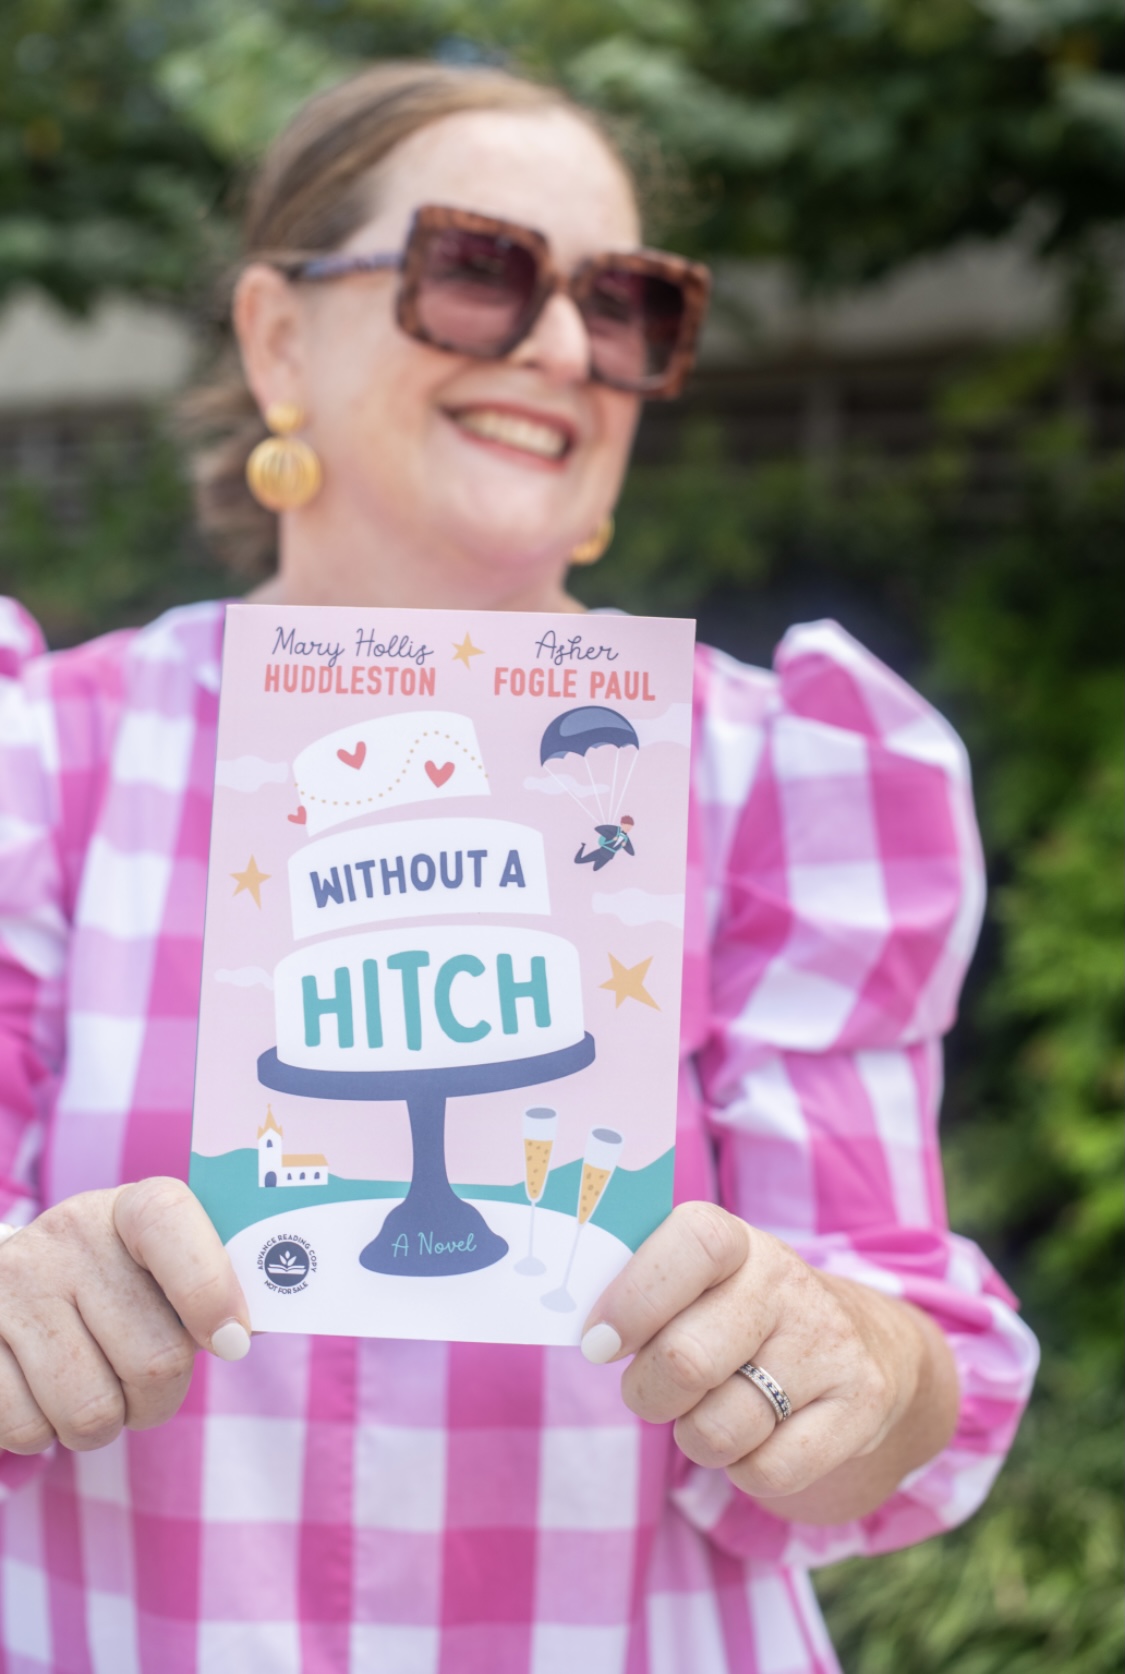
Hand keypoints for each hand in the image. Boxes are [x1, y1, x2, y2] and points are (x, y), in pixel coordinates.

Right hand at [0, 1179, 250, 1455]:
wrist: (18, 1280)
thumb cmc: (124, 1286)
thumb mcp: (169, 1269)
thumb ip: (217, 1290)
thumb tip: (244, 1334)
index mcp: (133, 1208)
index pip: (172, 1225)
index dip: (210, 1290)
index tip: (232, 1343)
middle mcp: (68, 1235)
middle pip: (154, 1359)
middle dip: (162, 1396)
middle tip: (147, 1381)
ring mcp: (13, 1285)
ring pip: (91, 1411)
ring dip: (105, 1423)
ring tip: (95, 1384)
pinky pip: (28, 1430)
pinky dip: (46, 1434)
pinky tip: (45, 1392)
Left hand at [580, 1202, 957, 1520]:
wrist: (868, 1348)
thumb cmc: (742, 1318)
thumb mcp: (701, 1287)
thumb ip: (639, 1292)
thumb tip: (583, 1329)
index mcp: (737, 1243)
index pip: (693, 1242)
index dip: (635, 1296)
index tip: (598, 1341)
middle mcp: (788, 1284)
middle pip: (686, 1359)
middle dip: (648, 1393)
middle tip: (654, 1390)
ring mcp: (829, 1345)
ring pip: (721, 1427)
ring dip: (696, 1437)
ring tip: (712, 1411)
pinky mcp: (861, 1405)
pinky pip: (768, 1470)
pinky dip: (746, 1471)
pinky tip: (758, 1437)